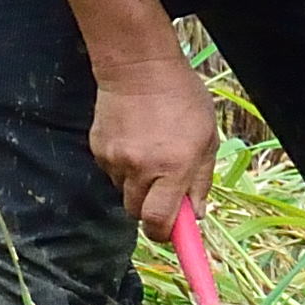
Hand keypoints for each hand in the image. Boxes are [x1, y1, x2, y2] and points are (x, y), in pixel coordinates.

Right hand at [87, 49, 215, 247]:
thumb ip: (201, 180)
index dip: (165, 235)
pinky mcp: (98, 148)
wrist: (138, 68)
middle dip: (151, 209)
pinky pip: (111, 172)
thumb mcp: (206, 140)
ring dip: (137, 186)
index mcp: (173, 167)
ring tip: (149, 155)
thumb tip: (195, 214)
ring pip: (123, 191)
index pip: (159, 221)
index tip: (171, 237)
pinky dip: (123, 166)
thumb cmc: (181, 99)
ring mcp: (115, 159)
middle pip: (137, 213)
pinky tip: (133, 141)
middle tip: (165, 192)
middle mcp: (141, 168)